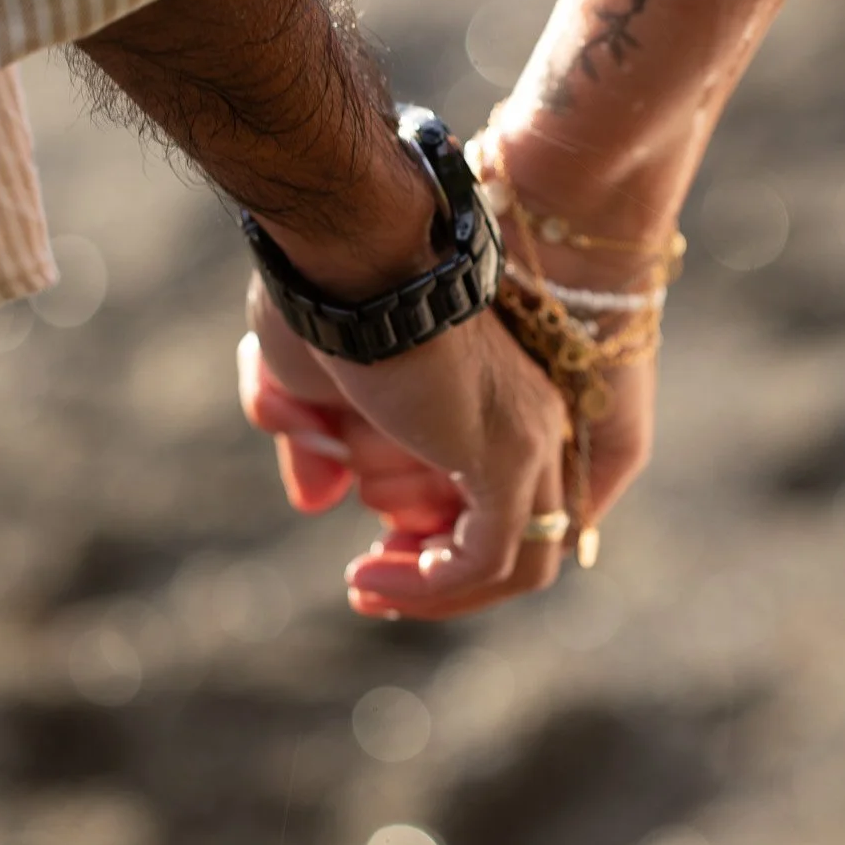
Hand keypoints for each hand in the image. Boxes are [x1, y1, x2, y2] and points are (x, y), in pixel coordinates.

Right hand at [239, 279, 577, 619]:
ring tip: (369, 587)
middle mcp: (532, 419)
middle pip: (520, 535)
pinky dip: (436, 584)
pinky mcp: (507, 462)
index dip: (438, 543)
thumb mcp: (312, 386)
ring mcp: (528, 440)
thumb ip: (319, 445)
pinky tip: (373, 575)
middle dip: (442, 576)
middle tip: (370, 585)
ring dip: (441, 592)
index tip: (369, 556)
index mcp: (501, 397)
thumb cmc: (328, 296)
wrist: (354, 252)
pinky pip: (490, 558)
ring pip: (520, 560)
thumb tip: (316, 499)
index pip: (501, 499)